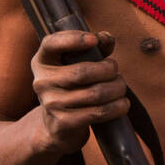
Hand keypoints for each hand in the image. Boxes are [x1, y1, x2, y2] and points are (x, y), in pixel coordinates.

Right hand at [31, 28, 128, 155]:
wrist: (55, 126)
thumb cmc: (71, 87)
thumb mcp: (76, 63)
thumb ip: (93, 47)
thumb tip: (106, 39)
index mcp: (42, 61)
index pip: (51, 43)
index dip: (73, 39)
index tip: (94, 40)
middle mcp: (42, 82)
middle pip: (82, 72)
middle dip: (108, 69)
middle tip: (115, 70)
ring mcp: (51, 104)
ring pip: (94, 93)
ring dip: (116, 88)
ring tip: (121, 86)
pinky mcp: (62, 123)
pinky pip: (97, 112)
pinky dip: (116, 107)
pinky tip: (122, 103)